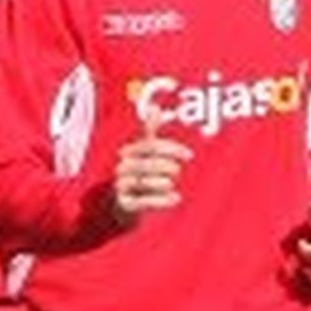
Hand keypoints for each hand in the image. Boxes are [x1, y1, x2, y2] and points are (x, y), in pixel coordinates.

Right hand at [113, 110, 192, 225]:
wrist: (122, 202)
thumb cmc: (138, 172)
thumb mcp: (144, 152)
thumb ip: (150, 132)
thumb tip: (155, 107)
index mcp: (129, 153)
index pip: (151, 146)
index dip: (171, 149)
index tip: (189, 155)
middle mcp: (123, 168)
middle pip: (145, 164)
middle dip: (164, 165)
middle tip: (178, 170)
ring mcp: (122, 186)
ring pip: (142, 182)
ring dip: (160, 182)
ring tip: (172, 183)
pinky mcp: (125, 204)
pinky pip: (142, 202)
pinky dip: (160, 200)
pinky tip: (176, 198)